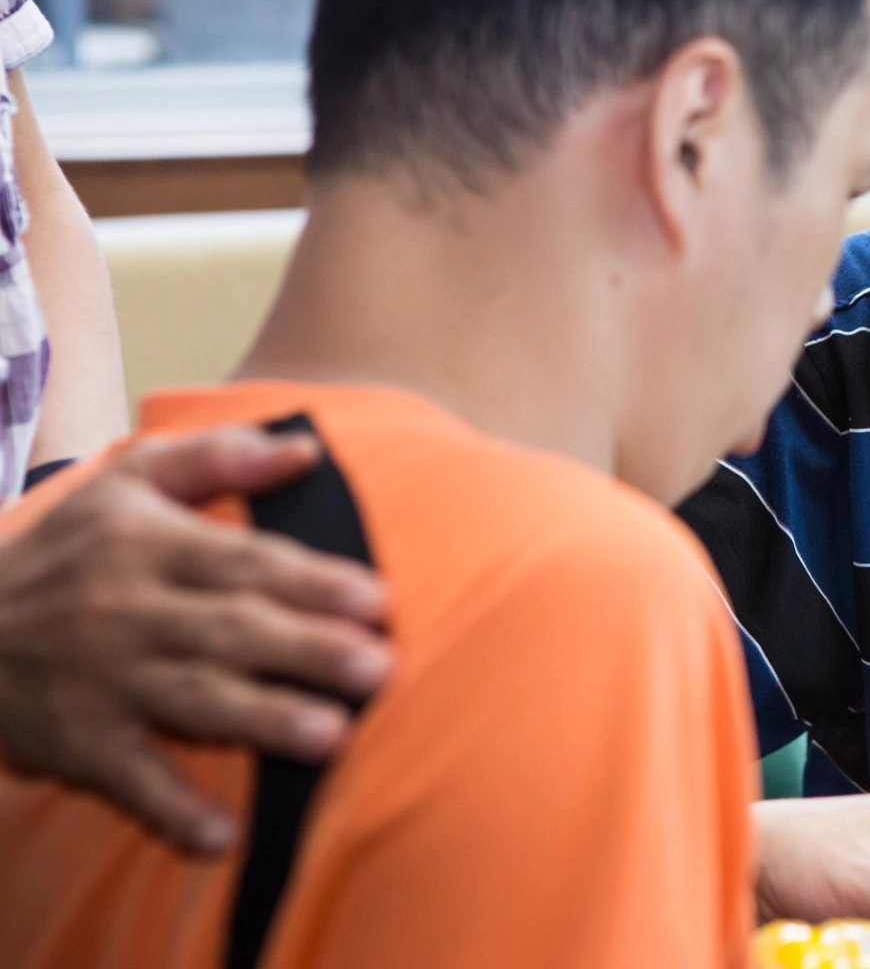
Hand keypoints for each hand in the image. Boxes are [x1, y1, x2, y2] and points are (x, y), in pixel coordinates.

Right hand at [0, 427, 389, 853]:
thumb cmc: (72, 548)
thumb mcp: (129, 481)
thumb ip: (219, 457)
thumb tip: (307, 449)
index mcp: (147, 545)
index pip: (243, 563)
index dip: (311, 582)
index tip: (378, 599)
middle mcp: (127, 611)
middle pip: (231, 631)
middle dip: (307, 650)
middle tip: (380, 668)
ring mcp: (102, 680)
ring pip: (193, 701)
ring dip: (264, 721)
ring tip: (333, 736)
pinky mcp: (77, 742)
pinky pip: (129, 779)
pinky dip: (173, 810)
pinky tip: (224, 837)